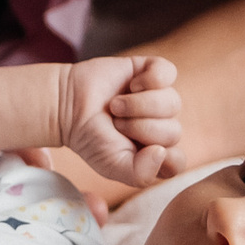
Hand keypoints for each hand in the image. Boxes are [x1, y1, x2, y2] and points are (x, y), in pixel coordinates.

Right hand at [56, 56, 181, 186]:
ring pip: (172, 102)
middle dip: (140, 128)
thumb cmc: (90, 137)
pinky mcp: (152, 72)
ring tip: (116, 105)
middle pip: (173, 132)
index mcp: (156, 153)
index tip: (133, 148)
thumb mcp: (112, 166)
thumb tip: (161, 152)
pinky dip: (150, 79)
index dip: (157, 157)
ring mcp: (160, 98)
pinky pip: (168, 72)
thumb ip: (140, 173)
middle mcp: (162, 126)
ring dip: (139, 104)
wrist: (67, 105)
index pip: (176, 162)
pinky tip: (132, 84)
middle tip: (115, 124)